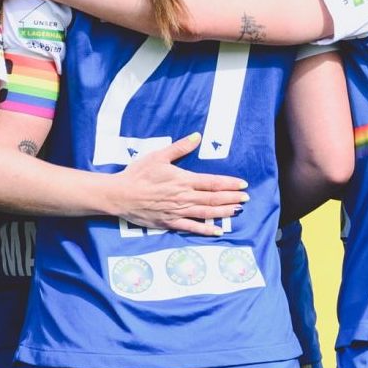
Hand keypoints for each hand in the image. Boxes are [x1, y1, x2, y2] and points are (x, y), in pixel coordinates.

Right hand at [113, 133, 251, 234]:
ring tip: (237, 210)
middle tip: (246, 198)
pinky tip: (218, 231)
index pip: (212, 183)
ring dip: (224, 212)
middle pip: (214, 199)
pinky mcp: (170, 223)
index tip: (242, 184)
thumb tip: (197, 136)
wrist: (121, 195)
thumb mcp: (159, 156)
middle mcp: (184, 197)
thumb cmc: (138, 174)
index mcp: (183, 179)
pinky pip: (192, 227)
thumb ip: (180, 147)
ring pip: (207, 213)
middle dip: (232, 198)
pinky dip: (206, 230)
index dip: (230, 184)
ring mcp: (178, 211)